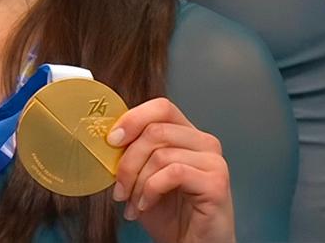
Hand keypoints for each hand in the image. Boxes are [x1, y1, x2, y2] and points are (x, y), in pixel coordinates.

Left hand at [108, 97, 234, 242]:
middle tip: (118, 188)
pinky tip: (147, 205)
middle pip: (156, 130)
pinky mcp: (216, 182)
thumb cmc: (170, 215)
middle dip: (128, 162)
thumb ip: (132, 154)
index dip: (133, 119)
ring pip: (161, 154)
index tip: (111, 141)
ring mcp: (213, 161)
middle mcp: (204, 143)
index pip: (161, 108)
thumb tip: (108, 139)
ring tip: (132, 204)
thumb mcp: (143, 178)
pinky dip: (151, 190)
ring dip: (137, 182)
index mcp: (187, 135)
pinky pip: (173, 172)